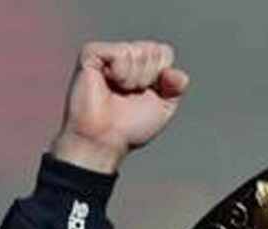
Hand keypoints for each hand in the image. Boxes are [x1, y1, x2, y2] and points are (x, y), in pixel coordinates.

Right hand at [49, 40, 188, 173]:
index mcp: (141, 64)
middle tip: (130, 94)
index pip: (164, 52)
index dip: (163, 77)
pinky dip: (121, 73)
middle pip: (154, 50)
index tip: (148, 94)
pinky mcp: (91, 53)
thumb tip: (174, 72)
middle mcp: (124, 55)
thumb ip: (176, 87)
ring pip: (138, 52)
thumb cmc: (129, 126)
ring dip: (134, 79)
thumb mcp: (163, 107)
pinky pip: (121, 53)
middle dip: (149, 78)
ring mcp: (107, 53)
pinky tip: (109, 82)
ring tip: (118, 91)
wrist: (105, 139)